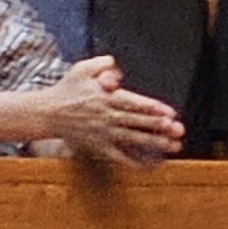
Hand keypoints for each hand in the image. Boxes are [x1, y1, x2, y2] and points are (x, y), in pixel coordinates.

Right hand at [41, 56, 184, 164]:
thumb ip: (103, 63)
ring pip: (135, 140)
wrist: (49, 113)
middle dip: (160, 127)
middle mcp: (108, 117)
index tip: (169, 113)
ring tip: (174, 146)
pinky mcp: (101, 148)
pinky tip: (153, 164)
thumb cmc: (67, 90)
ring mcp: (105, 134)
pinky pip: (122, 157)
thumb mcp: (82, 68)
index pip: (134, 103)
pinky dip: (137, 162)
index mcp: (106, 98)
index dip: (153, 108)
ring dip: (156, 143)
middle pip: (138, 122)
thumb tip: (117, 66)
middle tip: (178, 130)